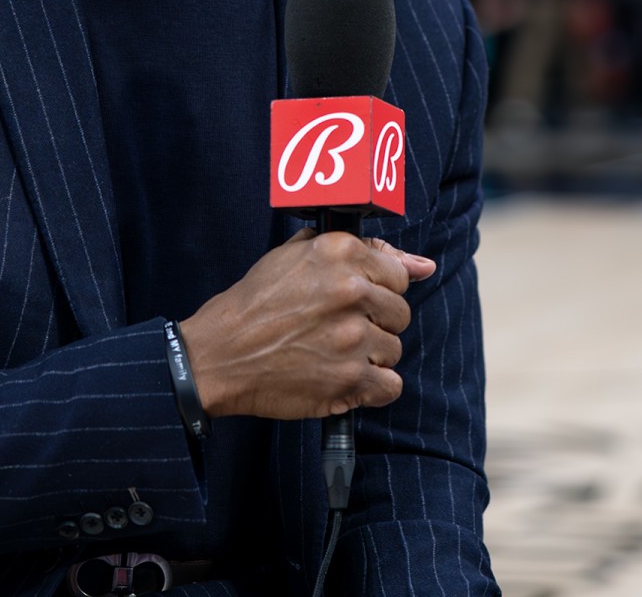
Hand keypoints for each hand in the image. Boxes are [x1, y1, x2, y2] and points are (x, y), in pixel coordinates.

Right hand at [177, 229, 435, 421]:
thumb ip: (361, 251)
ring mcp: (352, 337)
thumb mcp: (295, 257)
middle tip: (338, 330)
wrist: (219, 354)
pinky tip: (345, 380)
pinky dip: (370, 388)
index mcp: (339, 253)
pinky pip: (390, 386)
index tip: (356, 301)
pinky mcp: (349, 379)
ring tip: (332, 354)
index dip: (377, 289)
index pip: (397, 272)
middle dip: (375, 323)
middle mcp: (351, 290)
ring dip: (369, 356)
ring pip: (393, 349)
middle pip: (399, 312)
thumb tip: (423, 264)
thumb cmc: (254, 305)